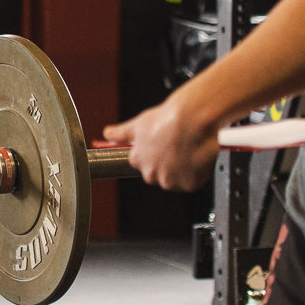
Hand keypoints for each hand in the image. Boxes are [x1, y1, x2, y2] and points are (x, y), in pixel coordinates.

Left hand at [101, 94, 220, 191]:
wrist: (192, 120)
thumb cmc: (167, 120)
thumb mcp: (138, 123)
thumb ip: (121, 133)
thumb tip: (107, 134)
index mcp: (138, 160)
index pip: (140, 164)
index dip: (151, 155)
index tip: (159, 147)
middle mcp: (151, 174)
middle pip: (158, 175)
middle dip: (166, 165)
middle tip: (176, 148)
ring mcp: (171, 181)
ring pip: (175, 180)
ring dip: (181, 171)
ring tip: (187, 151)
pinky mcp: (189, 184)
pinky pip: (193, 182)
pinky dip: (196, 173)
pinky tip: (197, 157)